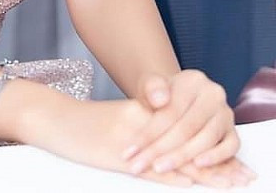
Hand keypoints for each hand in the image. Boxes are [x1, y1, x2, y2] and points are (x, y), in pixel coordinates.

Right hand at [18, 90, 235, 186]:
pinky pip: (150, 166)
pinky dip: (171, 175)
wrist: (52, 118)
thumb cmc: (83, 126)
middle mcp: (143, 121)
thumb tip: (170, 147)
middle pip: (188, 142)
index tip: (237, 161)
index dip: (212, 146)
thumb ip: (145, 128)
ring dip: (204, 173)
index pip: (187, 129)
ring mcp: (131, 138)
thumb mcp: (118, 122)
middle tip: (244, 177)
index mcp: (144, 112)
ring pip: (175, 156)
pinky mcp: (117, 154)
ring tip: (230, 184)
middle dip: (217, 163)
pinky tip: (189, 180)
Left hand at [126, 70, 254, 185]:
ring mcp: (225, 113)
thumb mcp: (150, 86)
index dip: (150, 133)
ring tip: (160, 167)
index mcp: (193, 80)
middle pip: (187, 127)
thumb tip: (160, 99)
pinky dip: (216, 157)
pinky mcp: (233, 132)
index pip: (171, 111)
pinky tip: (198, 165)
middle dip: (161, 149)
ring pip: (207, 138)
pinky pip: (231, 147)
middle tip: (140, 164)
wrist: (175, 99)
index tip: (131, 150)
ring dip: (182, 157)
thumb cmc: (162, 96)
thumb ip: (152, 87)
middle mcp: (213, 94)